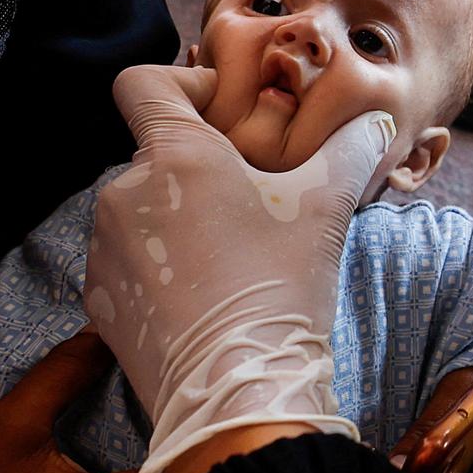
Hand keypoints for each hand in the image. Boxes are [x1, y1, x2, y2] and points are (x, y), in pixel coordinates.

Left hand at [86, 64, 395, 472]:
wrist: (239, 390)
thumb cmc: (282, 287)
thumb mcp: (326, 208)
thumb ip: (349, 150)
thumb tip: (374, 121)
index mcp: (176, 155)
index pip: (142, 83)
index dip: (182, 87)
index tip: (224, 118)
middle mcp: (124, 191)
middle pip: (154, 153)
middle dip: (197, 169)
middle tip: (249, 204)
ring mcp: (104, 247)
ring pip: (140, 207)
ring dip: (176, 217)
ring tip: (228, 257)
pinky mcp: (98, 297)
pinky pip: (127, 258)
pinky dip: (159, 263)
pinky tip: (201, 294)